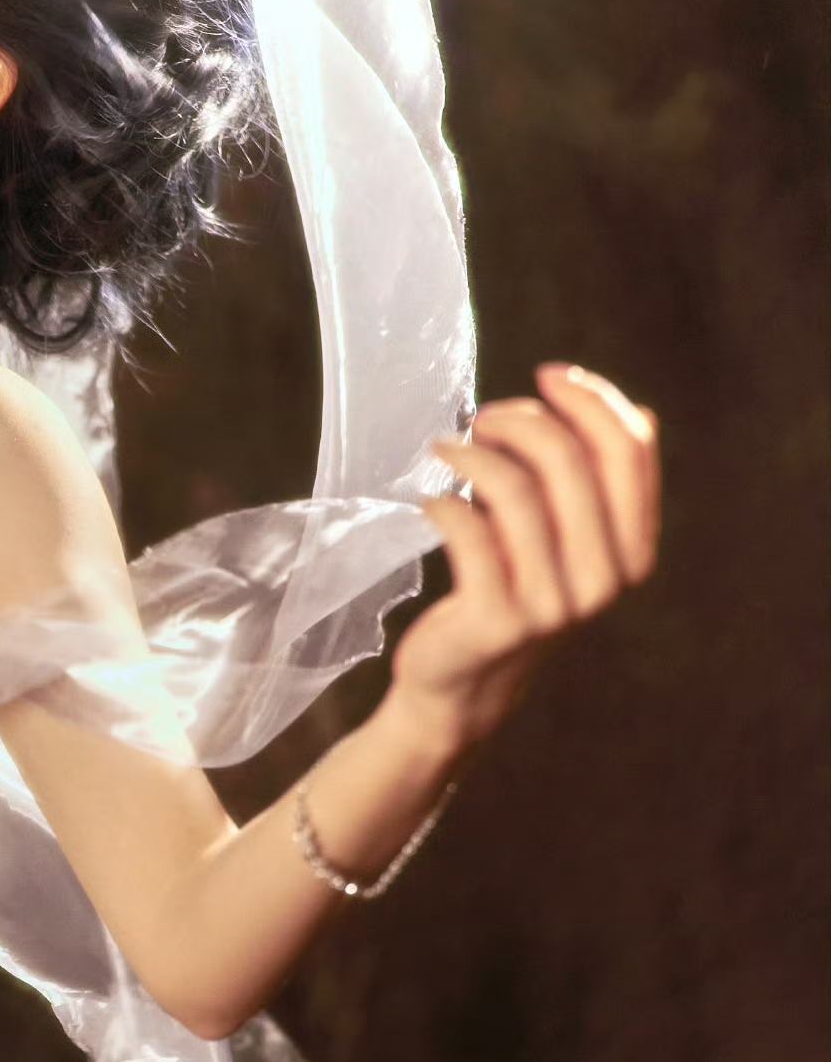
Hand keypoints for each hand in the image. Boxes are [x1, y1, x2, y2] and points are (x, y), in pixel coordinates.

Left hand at [384, 364, 661, 759]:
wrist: (463, 685)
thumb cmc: (512, 591)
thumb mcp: (569, 541)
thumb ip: (599, 484)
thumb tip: (633, 409)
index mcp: (633, 553)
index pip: (631, 451)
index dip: (591, 399)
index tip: (548, 376)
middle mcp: (604, 580)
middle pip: (569, 460)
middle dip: (522, 420)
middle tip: (482, 419)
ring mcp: (552, 604)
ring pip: (515, 490)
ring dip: (475, 454)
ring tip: (447, 450)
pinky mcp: (495, 618)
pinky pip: (467, 530)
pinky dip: (442, 502)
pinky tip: (428, 501)